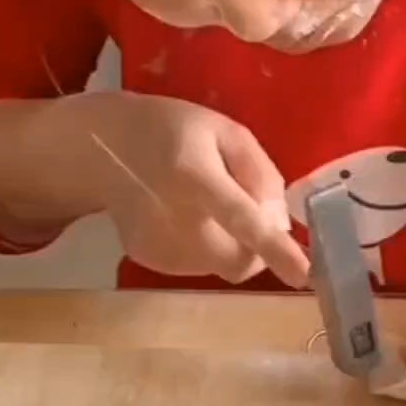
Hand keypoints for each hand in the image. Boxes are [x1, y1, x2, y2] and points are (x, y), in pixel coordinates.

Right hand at [74, 93, 308, 287]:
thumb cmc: (172, 131)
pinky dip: (209, 249)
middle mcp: (173, 218)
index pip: (241, 218)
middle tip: (255, 220)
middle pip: (237, 261)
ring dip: (234, 247)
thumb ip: (260, 172)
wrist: (101, 148)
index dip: (275, 248)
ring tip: (210, 207)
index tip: (304, 275)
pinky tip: (188, 218)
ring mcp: (156, 244)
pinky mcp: (147, 258)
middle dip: (260, 252)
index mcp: (194, 176)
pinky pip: (198, 266)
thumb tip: (280, 222)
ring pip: (221, 267)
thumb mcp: (224, 131)